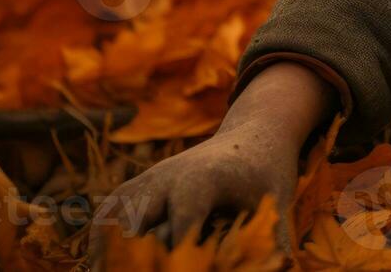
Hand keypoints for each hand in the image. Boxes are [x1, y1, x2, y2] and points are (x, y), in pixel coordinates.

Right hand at [86, 60, 336, 269]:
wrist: (252, 133)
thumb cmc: (267, 173)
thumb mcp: (278, 202)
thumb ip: (277, 240)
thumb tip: (286, 270)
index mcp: (201, 181)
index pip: (178, 230)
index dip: (178, 262)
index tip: (187, 271)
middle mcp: (166, 178)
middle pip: (133, 227)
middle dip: (134, 260)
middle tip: (149, 270)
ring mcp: (147, 180)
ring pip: (111, 221)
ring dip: (111, 254)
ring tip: (112, 271)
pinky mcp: (137, 185)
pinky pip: (107, 216)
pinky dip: (104, 244)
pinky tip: (108, 266)